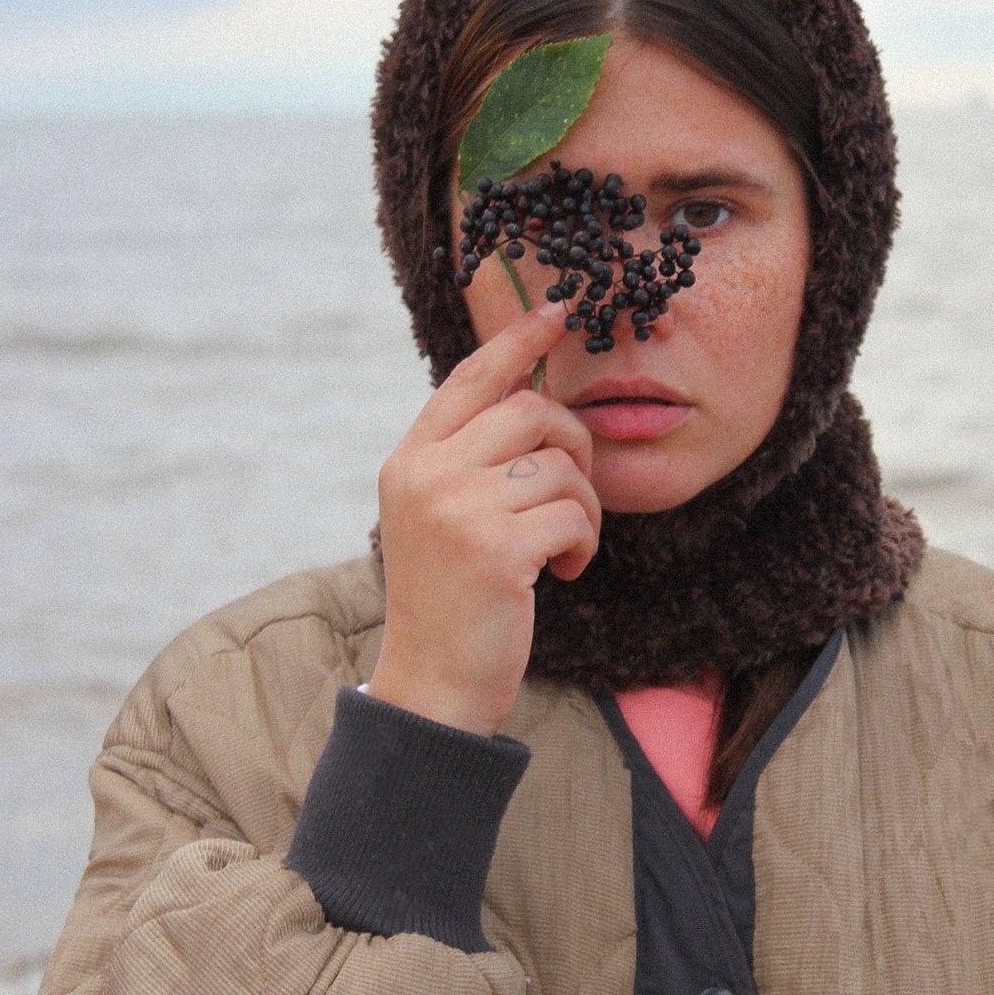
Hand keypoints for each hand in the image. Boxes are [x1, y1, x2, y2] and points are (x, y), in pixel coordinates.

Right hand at [366, 303, 599, 735]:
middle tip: (576, 491)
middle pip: (530, 412)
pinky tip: (566, 571)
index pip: (470, 378)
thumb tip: (531, 396)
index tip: (556, 312)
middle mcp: (426, 474)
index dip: (517, 340)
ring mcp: (458, 510)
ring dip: (583, 506)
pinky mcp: (495, 550)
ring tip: (565, 546)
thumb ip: (467, 458)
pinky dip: (584, 544)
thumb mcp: (438, 516)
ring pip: (560, 466)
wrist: (433, 682)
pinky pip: (574, 515)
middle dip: (574, 444)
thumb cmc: (449, 599)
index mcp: (410, 460)